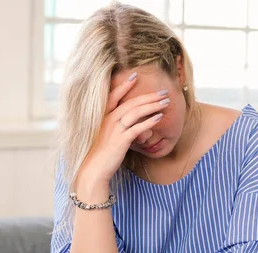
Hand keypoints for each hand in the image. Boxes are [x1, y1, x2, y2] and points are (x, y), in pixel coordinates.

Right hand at [77, 73, 169, 190]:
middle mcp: (106, 120)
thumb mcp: (102, 137)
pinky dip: (149, 121)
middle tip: (163, 92)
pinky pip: (137, 128)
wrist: (92, 171)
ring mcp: (113, 130)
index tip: (135, 76)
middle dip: (148, 96)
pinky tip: (159, 117)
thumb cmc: (97, 155)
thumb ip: (111, 127)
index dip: (124, 85)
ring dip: (152, 105)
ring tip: (165, 102)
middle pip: (130, 103)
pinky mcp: (120, 141)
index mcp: (101, 118)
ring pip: (135, 112)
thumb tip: (125, 123)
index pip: (113, 96)